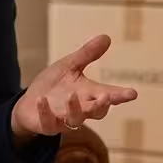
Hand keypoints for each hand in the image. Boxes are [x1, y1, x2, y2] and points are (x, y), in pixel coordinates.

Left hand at [12, 35, 137, 137]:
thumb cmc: (54, 85)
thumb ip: (87, 55)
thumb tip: (106, 37)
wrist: (29, 104)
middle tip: (108, 96)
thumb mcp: (69, 66)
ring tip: (72, 95)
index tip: (132, 93)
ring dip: (75, 109)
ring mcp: (64, 119)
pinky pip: (48, 123)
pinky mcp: (47, 125)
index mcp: (88, 94)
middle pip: (97, 111)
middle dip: (102, 105)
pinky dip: (45, 112)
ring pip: (75, 120)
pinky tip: (41, 100)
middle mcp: (80, 109)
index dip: (120, 95)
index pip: (108, 95)